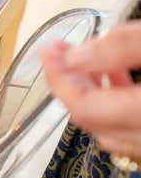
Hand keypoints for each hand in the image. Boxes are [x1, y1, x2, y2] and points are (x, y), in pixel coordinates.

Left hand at [41, 20, 140, 155]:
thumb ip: (121, 47)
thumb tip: (75, 56)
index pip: (82, 105)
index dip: (57, 76)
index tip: (48, 50)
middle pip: (90, 118)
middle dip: (69, 82)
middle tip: (61, 52)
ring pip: (107, 127)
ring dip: (91, 94)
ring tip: (89, 60)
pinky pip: (128, 129)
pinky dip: (113, 105)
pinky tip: (118, 77)